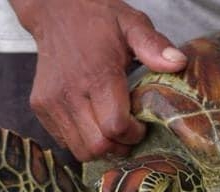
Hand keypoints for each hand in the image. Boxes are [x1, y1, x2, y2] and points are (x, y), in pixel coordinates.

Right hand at [9, 0, 187, 160]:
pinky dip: (81, 139)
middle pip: (98, 146)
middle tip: (128, 131)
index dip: (134, 133)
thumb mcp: (131, 23)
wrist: (56, 10)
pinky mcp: (40, 107)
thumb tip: (178, 63)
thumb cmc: (98, 20)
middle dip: (119, 146)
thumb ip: (154, 45)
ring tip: (110, 127)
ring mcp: (52, 102)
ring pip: (80, 151)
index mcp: (97, 75)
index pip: (116, 127)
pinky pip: (64, 141)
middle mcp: (70, 93)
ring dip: (100, 147)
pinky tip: (92, 121)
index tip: (141, 124)